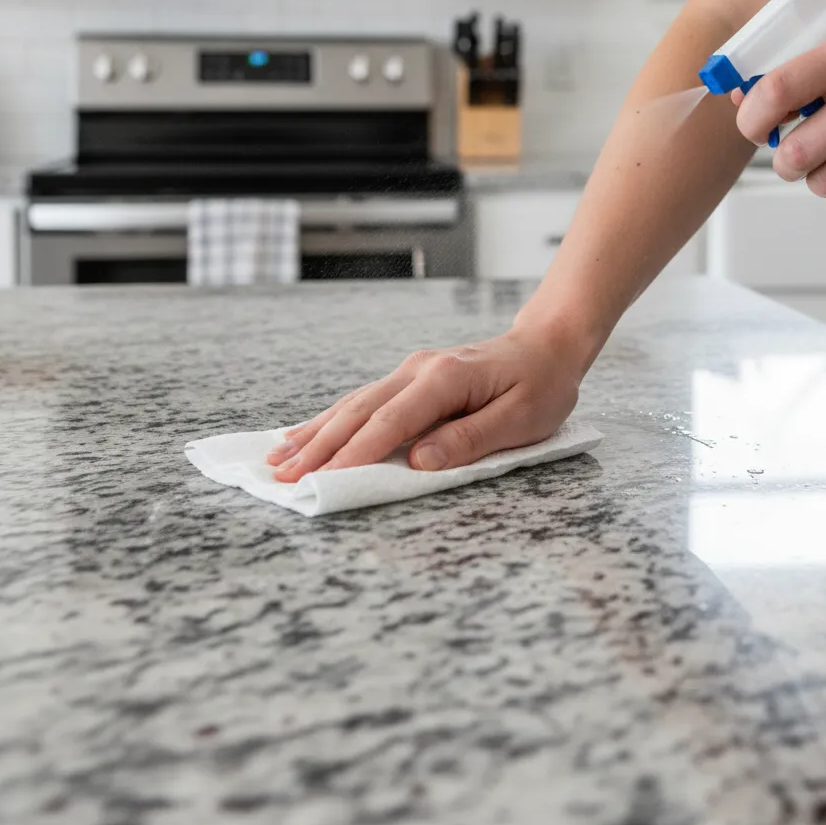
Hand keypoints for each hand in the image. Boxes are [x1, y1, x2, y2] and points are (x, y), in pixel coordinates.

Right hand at [266, 324, 582, 479]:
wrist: (546, 346)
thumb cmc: (541, 386)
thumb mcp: (522, 419)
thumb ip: (471, 439)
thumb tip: (422, 461)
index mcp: (447, 379)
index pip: (393, 422)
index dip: (358, 453)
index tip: (326, 478)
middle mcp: (420, 369)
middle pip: (360, 411)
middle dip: (320, 446)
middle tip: (283, 476)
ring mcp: (411, 370)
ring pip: (353, 404)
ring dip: (316, 432)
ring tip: (278, 458)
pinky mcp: (409, 377)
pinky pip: (363, 401)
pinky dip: (331, 420)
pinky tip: (306, 433)